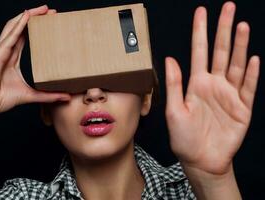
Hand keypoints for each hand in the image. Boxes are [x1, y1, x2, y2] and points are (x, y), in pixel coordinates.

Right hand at [0, 5, 69, 116]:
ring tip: (43, 9)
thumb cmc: (2, 98)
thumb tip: (67, 97)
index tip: (50, 21)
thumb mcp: (31, 95)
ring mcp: (1, 51)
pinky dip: (18, 25)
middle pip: (21, 28)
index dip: (36, 27)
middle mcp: (7, 51)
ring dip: (28, 16)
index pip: (25, 36)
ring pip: (14, 27)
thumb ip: (49, 96)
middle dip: (35, 17)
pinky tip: (27, 16)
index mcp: (13, 57)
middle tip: (51, 12)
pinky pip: (9, 36)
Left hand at [165, 1, 259, 176]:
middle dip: (223, 29)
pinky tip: (251, 59)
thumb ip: (174, 85)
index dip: (200, 32)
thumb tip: (169, 59)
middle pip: (220, 51)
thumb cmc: (184, 138)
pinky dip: (250, 74)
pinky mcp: (242, 108)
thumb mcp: (174, 111)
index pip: (198, 52)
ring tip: (241, 25)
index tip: (201, 12)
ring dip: (239, 46)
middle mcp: (213, 85)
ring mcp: (229, 95)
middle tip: (228, 7)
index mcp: (196, 84)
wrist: (202, 160)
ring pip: (235, 64)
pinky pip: (248, 87)